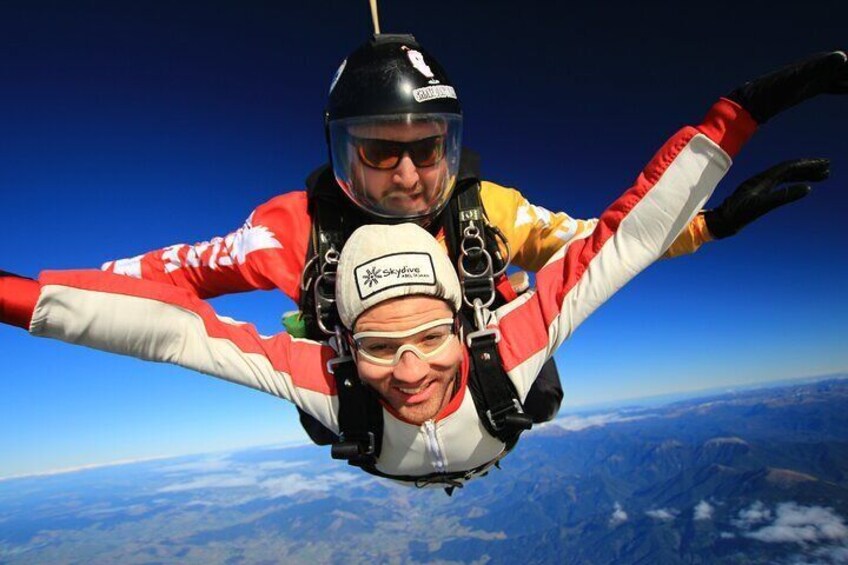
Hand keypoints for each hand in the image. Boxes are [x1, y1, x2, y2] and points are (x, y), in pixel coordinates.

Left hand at [704, 159, 829, 238]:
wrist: (720, 222)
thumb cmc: (738, 216)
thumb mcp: (762, 206)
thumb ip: (784, 197)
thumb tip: (806, 188)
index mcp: (763, 180)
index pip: (788, 168)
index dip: (807, 165)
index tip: (823, 164)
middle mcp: (761, 180)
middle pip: (788, 169)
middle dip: (808, 168)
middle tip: (827, 168)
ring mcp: (759, 186)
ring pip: (784, 175)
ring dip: (802, 174)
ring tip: (820, 176)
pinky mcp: (757, 193)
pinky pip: (779, 183)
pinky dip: (792, 181)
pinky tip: (798, 184)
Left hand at [726, 51, 846, 123]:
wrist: (754, 100)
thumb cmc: (774, 90)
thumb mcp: (799, 79)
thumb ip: (820, 68)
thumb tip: (843, 57)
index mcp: (822, 64)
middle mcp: (820, 67)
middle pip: (847, 69)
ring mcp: (815, 77)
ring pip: (842, 76)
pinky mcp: (809, 87)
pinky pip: (833, 85)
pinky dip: (844, 86)